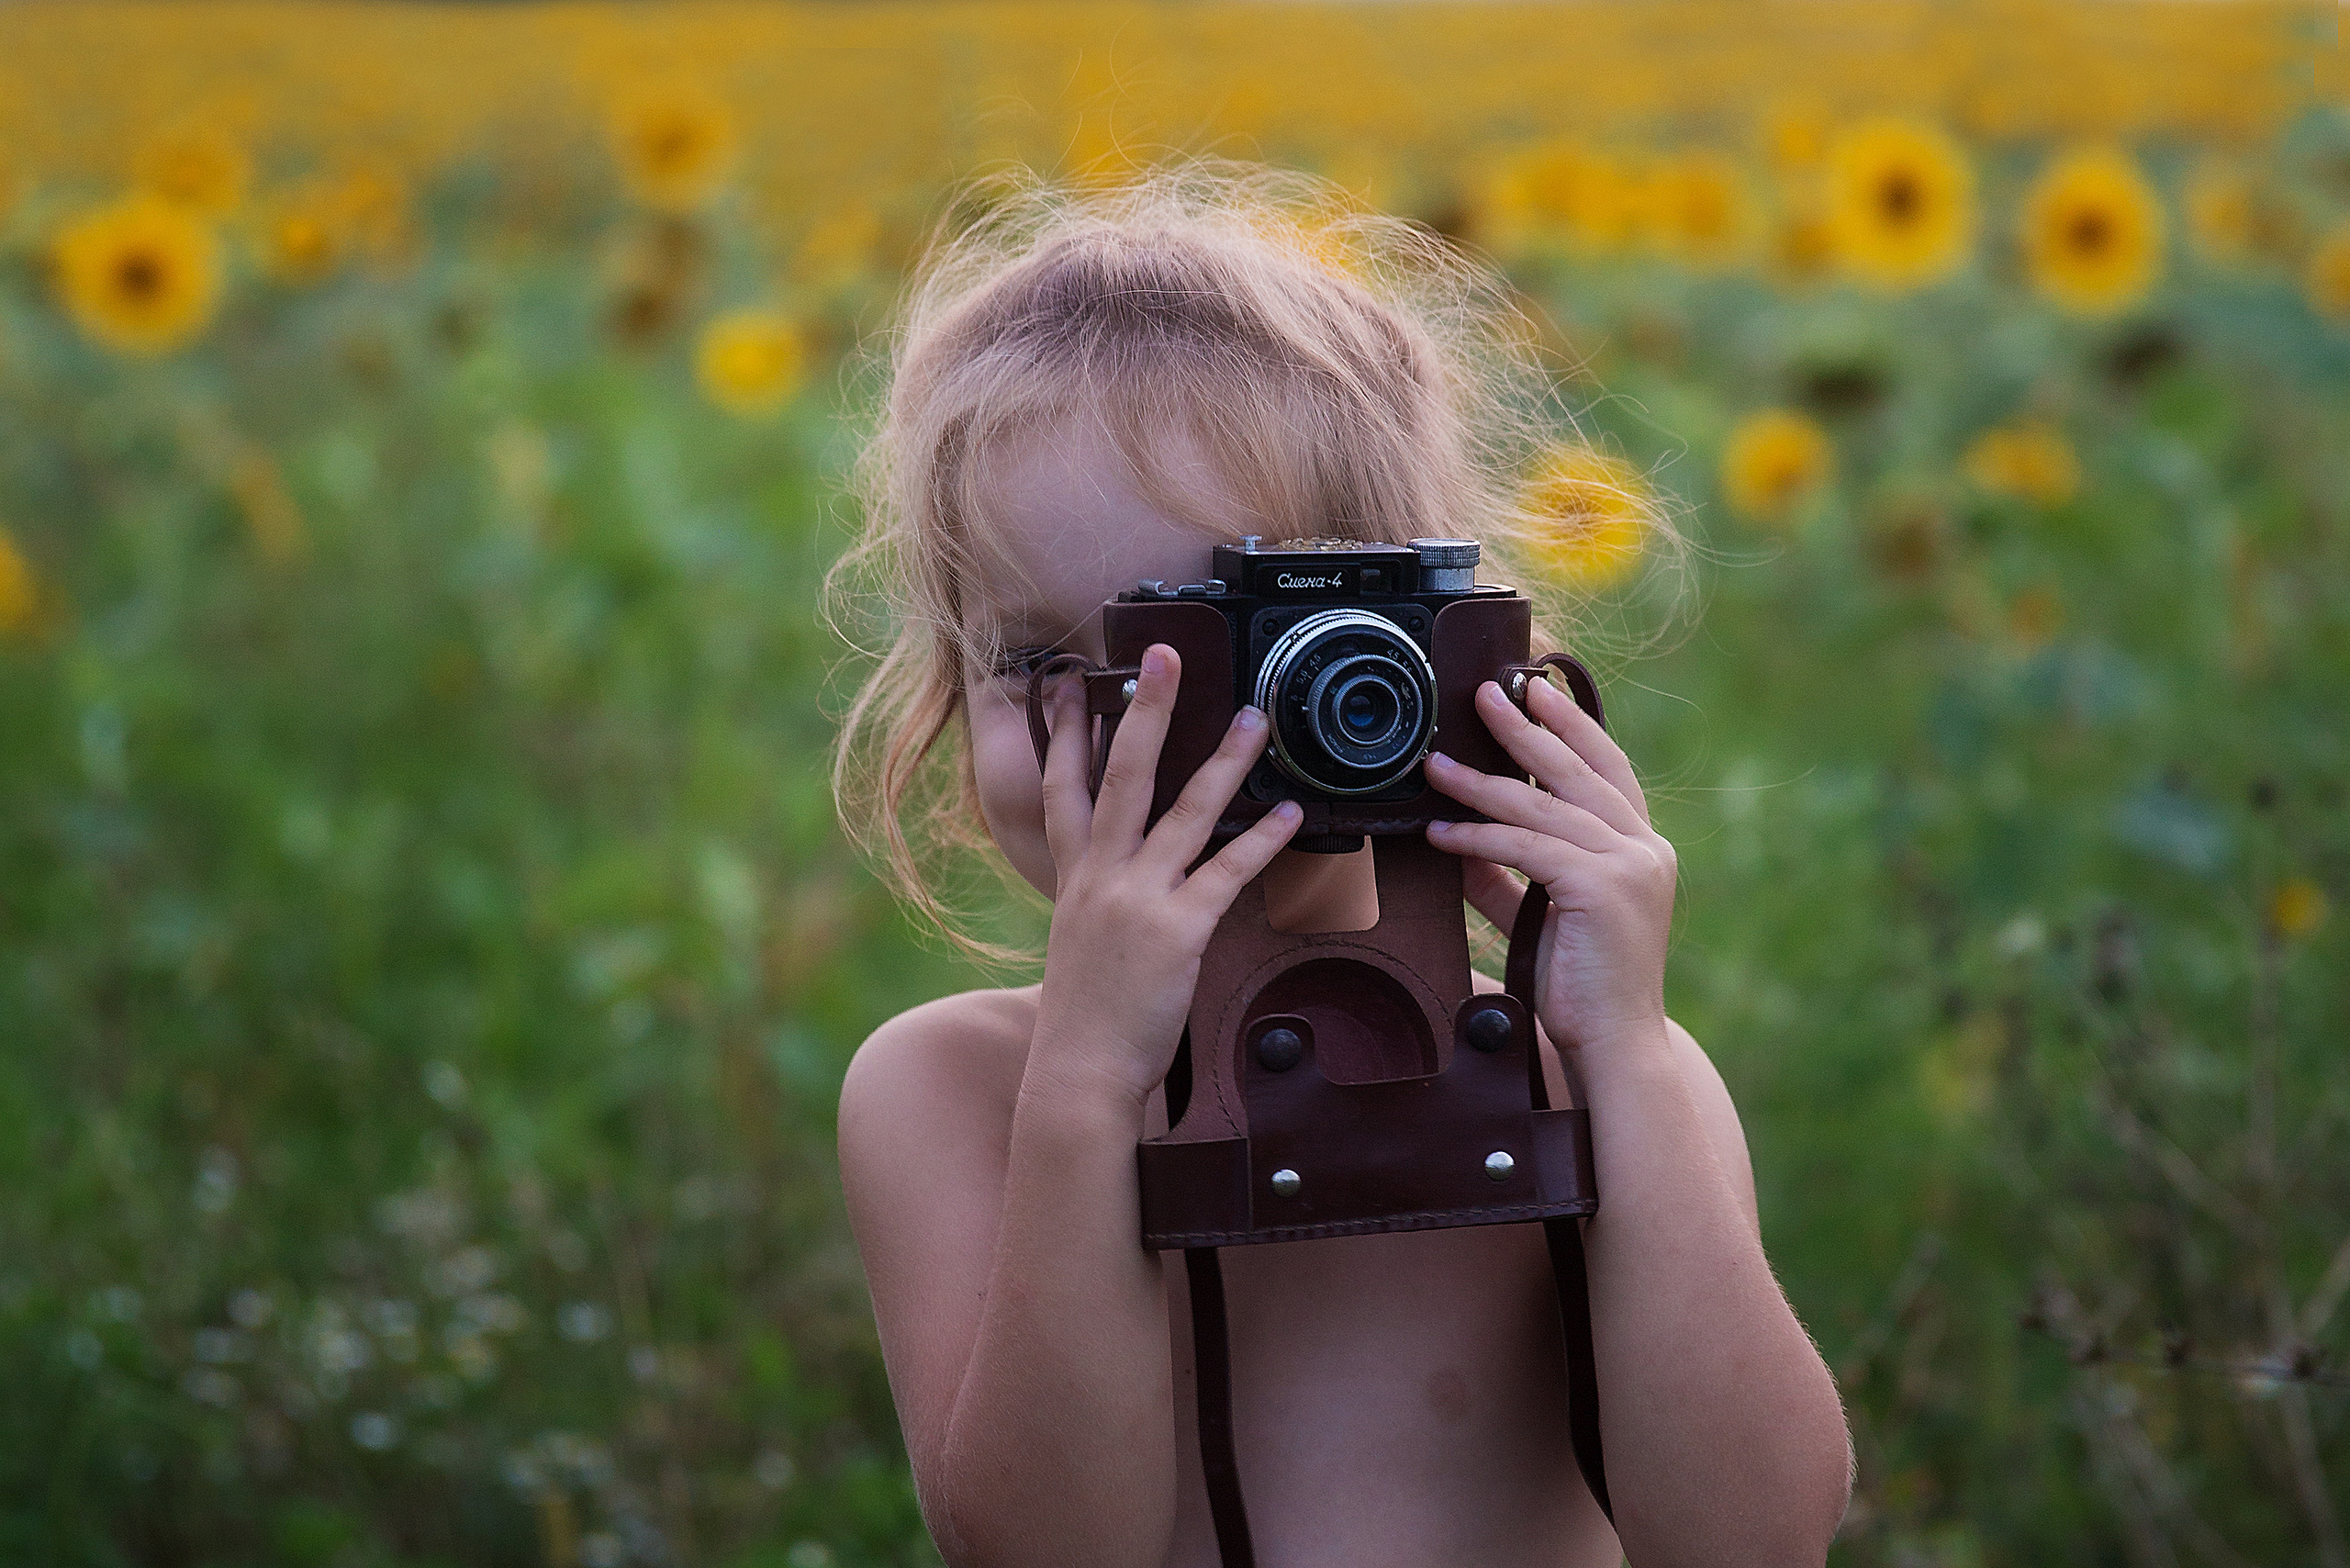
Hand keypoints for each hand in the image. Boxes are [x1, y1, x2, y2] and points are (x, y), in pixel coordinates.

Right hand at [1031, 643, 1302, 1106]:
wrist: (1078, 1074)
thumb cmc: (1085, 1021)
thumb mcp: (1080, 946)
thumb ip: (1100, 906)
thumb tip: (1120, 889)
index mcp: (1074, 879)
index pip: (1062, 789)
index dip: (1066, 733)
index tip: (1071, 685)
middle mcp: (1101, 877)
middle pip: (1121, 776)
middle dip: (1145, 711)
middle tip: (1165, 657)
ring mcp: (1138, 900)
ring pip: (1185, 812)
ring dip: (1224, 760)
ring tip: (1256, 719)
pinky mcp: (1178, 931)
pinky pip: (1227, 872)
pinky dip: (1261, 839)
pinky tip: (1288, 812)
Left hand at [1422, 677, 1675, 1054]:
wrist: (1616, 1046)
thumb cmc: (1582, 987)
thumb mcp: (1542, 915)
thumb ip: (1508, 877)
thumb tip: (1459, 841)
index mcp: (1641, 848)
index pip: (1607, 770)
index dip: (1574, 726)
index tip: (1538, 691)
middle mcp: (1644, 848)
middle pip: (1577, 771)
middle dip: (1528, 728)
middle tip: (1485, 694)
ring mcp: (1628, 865)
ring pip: (1542, 806)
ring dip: (1481, 783)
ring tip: (1435, 765)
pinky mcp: (1601, 888)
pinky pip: (1525, 848)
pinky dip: (1478, 838)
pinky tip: (1441, 834)